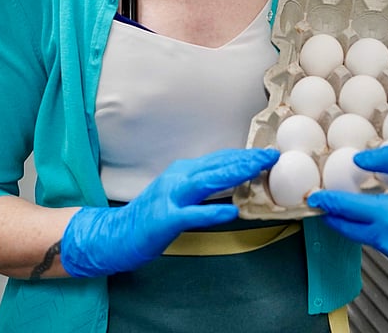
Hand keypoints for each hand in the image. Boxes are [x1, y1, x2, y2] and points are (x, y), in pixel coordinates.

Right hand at [61, 148, 278, 277]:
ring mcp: (170, 197)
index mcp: (182, 172)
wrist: (116, 234)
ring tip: (257, 169)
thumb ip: (204, 187)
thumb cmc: (151, 217)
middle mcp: (177, 179)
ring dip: (234, 174)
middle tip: (270, 155)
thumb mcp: (180, 195)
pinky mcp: (165, 219)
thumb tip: (234, 181)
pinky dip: (212, 211)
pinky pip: (192, 214)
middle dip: (245, 159)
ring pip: (206, 182)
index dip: (243, 155)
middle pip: (216, 165)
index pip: (218, 159)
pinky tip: (231, 211)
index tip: (266, 152)